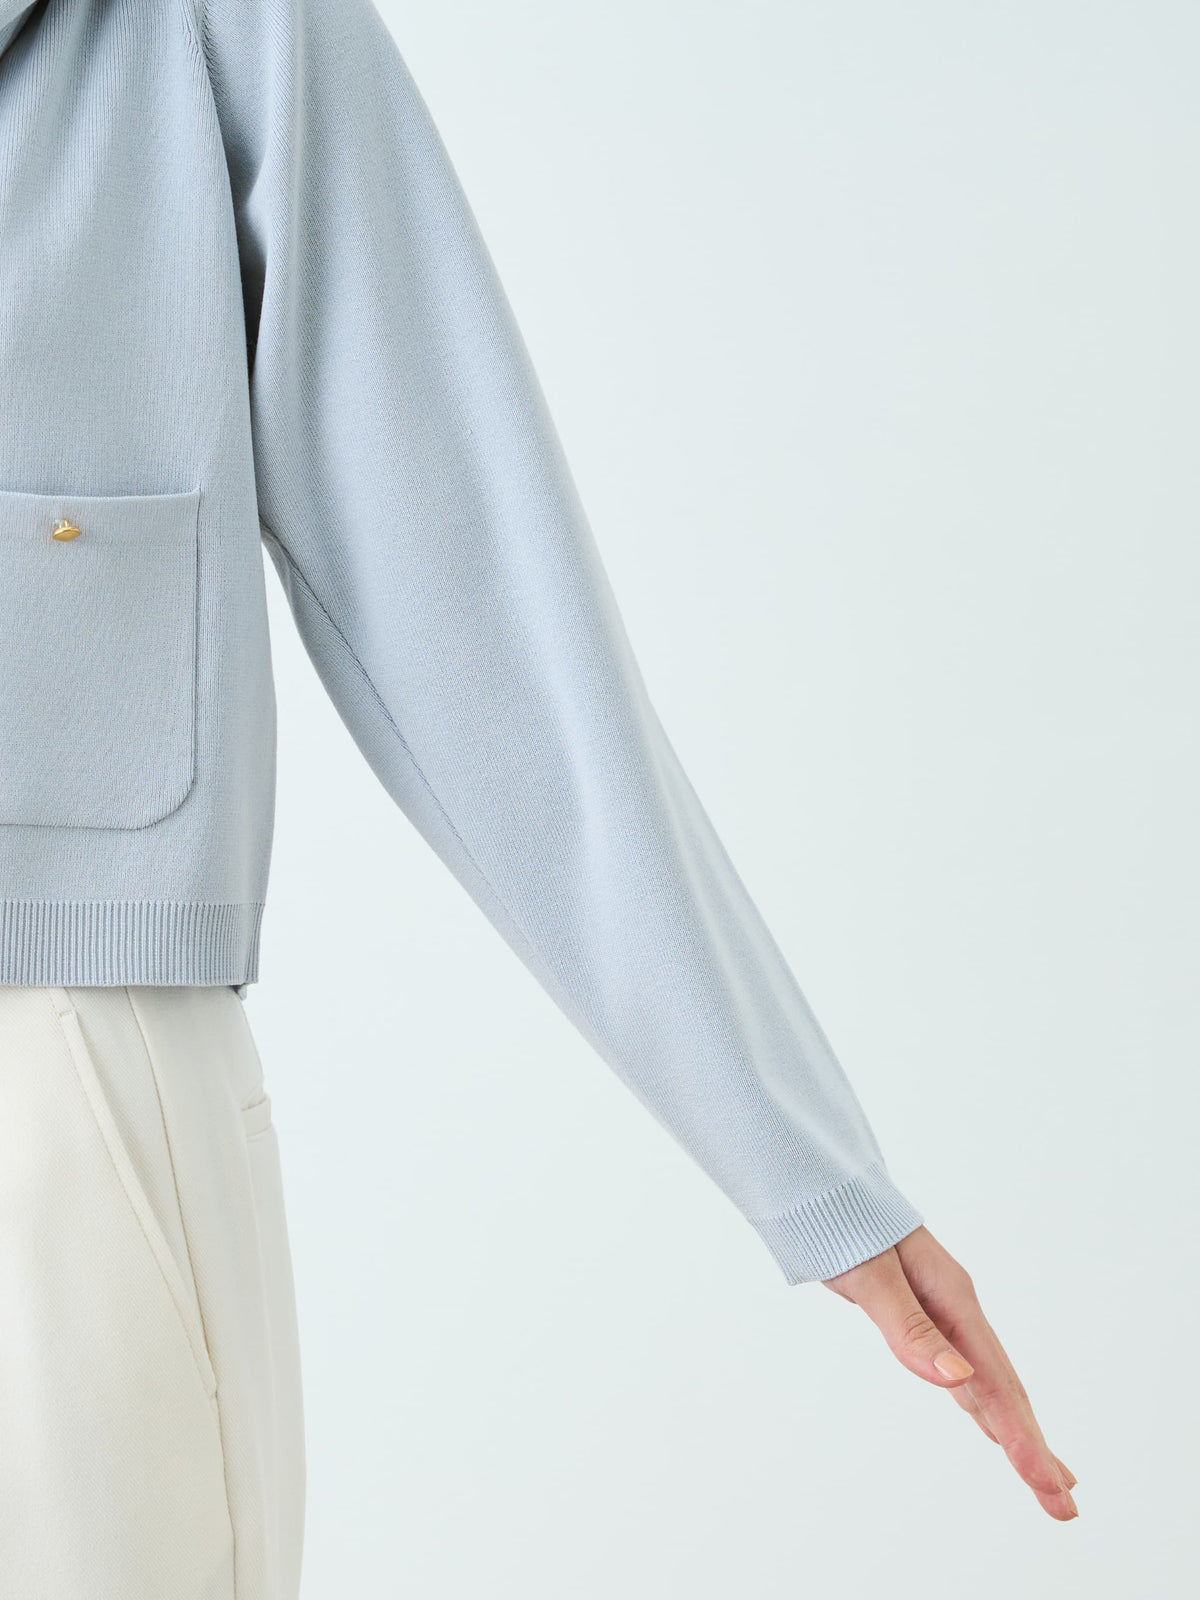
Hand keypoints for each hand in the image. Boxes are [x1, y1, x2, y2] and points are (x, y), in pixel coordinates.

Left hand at [822, 1224, 1077, 1520]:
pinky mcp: (924, 1315)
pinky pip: (966, 1371)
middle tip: (1064, 1508)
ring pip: (988, 1383)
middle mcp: (956, 1309)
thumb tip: (957, 1381)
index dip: (1022, 1437)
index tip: (1047, 1485)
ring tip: (1046, 1478)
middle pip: (1004, 1389)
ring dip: (1016, 1431)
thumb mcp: (872, 1277)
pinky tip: (992, 1424)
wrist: (822, 1189)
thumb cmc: (844, 1226)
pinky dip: (985, 1404)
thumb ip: (910, 1329)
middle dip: (1033, 1448)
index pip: (996, 1383)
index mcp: (953, 1301)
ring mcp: (943, 1313)